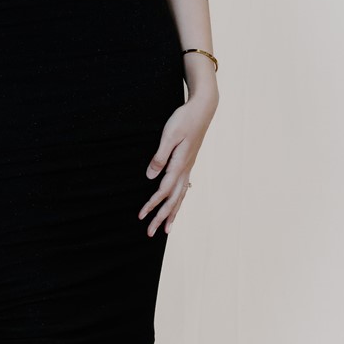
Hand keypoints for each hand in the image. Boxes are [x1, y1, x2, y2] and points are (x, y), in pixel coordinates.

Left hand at [138, 90, 217, 235]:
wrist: (202, 110)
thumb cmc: (184, 120)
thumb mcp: (169, 135)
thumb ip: (160, 156)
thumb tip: (150, 177)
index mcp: (179, 164)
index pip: (164, 190)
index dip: (152, 204)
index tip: (141, 216)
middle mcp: (185, 170)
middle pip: (172, 199)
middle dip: (161, 217)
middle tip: (150, 233)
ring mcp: (188, 168)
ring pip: (180, 197)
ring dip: (172, 213)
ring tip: (166, 229)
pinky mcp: (188, 163)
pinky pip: (183, 188)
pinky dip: (179, 201)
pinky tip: (177, 205)